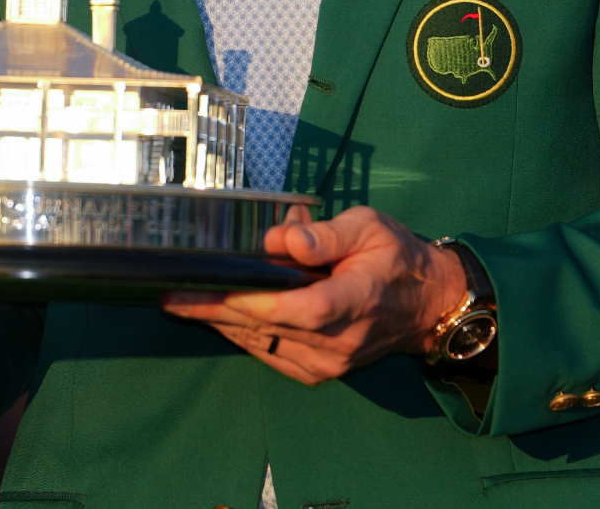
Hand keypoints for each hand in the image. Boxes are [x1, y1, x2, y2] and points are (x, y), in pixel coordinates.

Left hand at [160, 205, 467, 384]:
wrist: (426, 305)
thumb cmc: (396, 257)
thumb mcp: (370, 226)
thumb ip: (326, 234)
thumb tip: (281, 239)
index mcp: (355, 299)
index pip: (299, 308)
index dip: (251, 302)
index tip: (210, 288)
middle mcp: (339, 340)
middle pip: (268, 327)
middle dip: (216, 310)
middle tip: (173, 294)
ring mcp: (328, 363)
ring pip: (263, 345)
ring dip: (222, 325)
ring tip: (183, 304)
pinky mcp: (320, 372)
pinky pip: (271, 356)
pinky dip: (244, 338)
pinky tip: (219, 321)